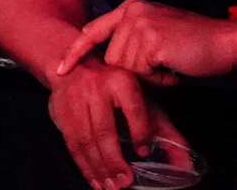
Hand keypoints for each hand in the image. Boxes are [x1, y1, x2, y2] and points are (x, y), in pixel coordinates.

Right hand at [47, 60, 185, 189]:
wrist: (77, 65)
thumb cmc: (116, 88)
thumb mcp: (142, 99)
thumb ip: (164, 130)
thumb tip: (184, 163)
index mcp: (121, 82)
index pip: (133, 110)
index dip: (140, 133)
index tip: (144, 151)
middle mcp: (95, 88)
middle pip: (104, 130)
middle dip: (114, 160)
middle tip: (124, 181)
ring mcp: (74, 100)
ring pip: (84, 139)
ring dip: (97, 167)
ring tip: (110, 186)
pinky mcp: (59, 111)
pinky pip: (71, 142)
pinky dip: (82, 164)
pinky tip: (94, 178)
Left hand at [58, 0, 236, 81]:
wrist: (226, 42)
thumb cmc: (193, 45)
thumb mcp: (155, 35)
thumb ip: (130, 42)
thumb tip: (107, 66)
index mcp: (129, 8)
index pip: (93, 31)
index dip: (75, 51)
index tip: (61, 69)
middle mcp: (131, 12)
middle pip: (111, 58)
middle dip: (135, 71)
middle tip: (163, 65)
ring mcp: (140, 24)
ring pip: (125, 68)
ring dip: (149, 76)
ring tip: (171, 64)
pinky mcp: (151, 40)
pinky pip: (142, 73)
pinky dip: (160, 80)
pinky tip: (175, 68)